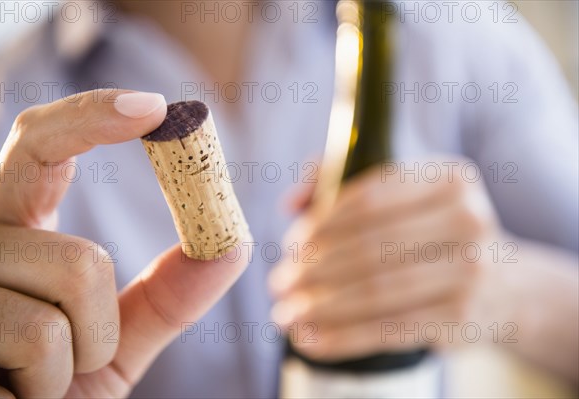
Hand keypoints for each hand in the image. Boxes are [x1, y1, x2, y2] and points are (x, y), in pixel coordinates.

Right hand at [0, 90, 247, 397]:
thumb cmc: (60, 388)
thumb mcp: (116, 340)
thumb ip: (169, 294)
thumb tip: (235, 243)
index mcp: (11, 233)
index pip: (39, 147)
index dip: (93, 116)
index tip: (156, 109)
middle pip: (78, 259)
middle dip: (101, 319)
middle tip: (76, 355)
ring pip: (56, 318)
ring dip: (75, 365)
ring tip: (35, 384)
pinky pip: (36, 355)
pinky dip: (48, 390)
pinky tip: (10, 398)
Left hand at [269, 160, 501, 361]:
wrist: (504, 286)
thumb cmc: (433, 233)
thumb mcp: (403, 195)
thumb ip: (340, 182)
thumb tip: (291, 203)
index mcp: (450, 178)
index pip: (371, 198)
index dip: (322, 223)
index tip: (291, 243)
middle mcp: (468, 220)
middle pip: (370, 247)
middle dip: (313, 268)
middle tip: (279, 283)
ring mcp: (470, 273)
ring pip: (376, 291)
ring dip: (320, 306)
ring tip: (285, 314)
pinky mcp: (461, 320)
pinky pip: (390, 330)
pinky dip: (343, 338)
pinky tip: (310, 340)